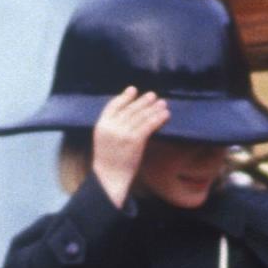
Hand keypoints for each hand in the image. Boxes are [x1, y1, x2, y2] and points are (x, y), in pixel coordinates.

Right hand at [92, 88, 169, 207]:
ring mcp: (123, 133)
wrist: (109, 178)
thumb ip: (112, 127)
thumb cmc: (109, 162)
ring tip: (163, 103)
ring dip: (153, 108)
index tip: (133, 90)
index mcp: (102, 125)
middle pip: (130, 109)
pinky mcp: (135, 141)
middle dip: (143, 101)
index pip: (113, 105)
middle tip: (153, 95)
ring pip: (141, 116)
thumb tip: (127, 116)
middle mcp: (112, 126)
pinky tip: (165, 115)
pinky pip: (148, 125)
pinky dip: (158, 118)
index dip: (124, 97)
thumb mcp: (104, 140)